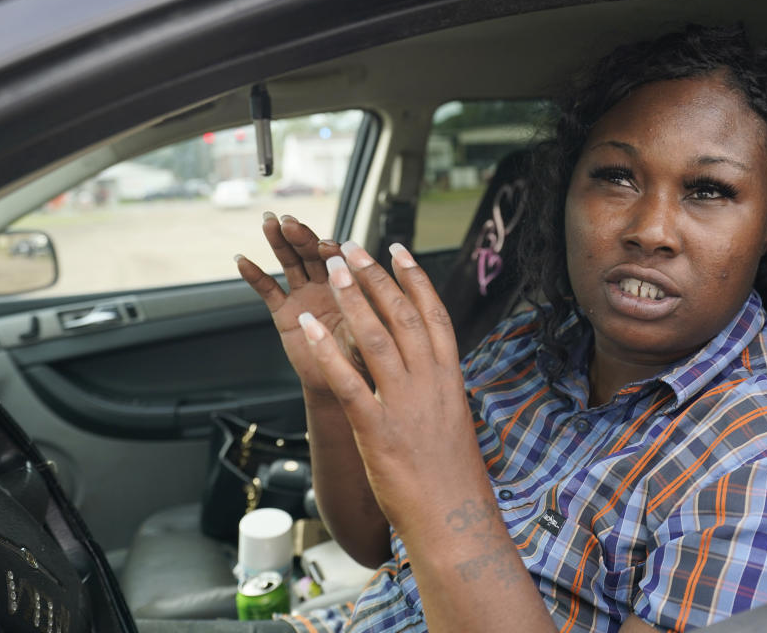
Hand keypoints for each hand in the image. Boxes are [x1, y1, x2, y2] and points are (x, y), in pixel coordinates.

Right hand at [236, 212, 361, 396]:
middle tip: (288, 222)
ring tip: (269, 223)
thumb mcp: (371, 341)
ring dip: (279, 242)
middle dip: (300, 237)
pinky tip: (242, 260)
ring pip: (291, 263)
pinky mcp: (285, 312)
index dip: (330, 251)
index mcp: (350, 286)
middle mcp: (327, 285)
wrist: (342, 383)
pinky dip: (255, 275)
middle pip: (312, 254)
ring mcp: (305, 295)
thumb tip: (369, 305)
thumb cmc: (364, 360)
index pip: (340, 261)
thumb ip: (368, 321)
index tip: (324, 244)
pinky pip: (268, 290)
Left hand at [297, 241, 492, 534]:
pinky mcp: (376, 428)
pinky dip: (327, 348)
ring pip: (376, 337)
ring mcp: (404, 404)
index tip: (397, 251)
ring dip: (352, 297)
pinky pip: (347, 380)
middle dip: (375, 275)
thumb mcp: (453, 422)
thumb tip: (426, 370)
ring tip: (333, 267)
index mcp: (450, 378)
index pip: (433, 315)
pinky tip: (311, 324)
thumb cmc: (453, 478)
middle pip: (401, 315)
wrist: (454, 520)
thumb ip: (436, 391)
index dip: (414, 279)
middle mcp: (430, 383)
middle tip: (352, 246)